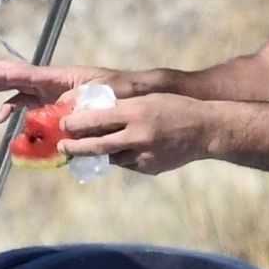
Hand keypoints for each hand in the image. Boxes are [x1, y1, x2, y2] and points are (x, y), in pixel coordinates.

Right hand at [0, 59, 120, 122]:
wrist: (134, 92)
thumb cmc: (119, 90)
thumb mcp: (100, 95)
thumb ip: (79, 102)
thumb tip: (59, 111)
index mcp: (59, 76)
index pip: (22, 73)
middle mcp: (52, 81)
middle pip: (15, 75)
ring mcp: (52, 91)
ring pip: (18, 88)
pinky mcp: (56, 103)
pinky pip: (30, 104)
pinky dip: (15, 109)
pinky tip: (5, 118)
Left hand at [58, 92, 206, 175]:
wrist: (206, 130)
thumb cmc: (176, 108)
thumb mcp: (148, 100)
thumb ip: (122, 109)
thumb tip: (94, 118)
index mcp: (136, 113)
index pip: (96, 119)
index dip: (75, 123)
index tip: (63, 124)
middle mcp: (137, 135)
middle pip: (97, 145)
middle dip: (75, 146)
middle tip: (62, 146)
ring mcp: (144, 155)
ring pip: (110, 157)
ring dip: (96, 154)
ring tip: (83, 151)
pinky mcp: (149, 168)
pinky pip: (127, 164)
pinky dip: (121, 157)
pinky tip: (122, 152)